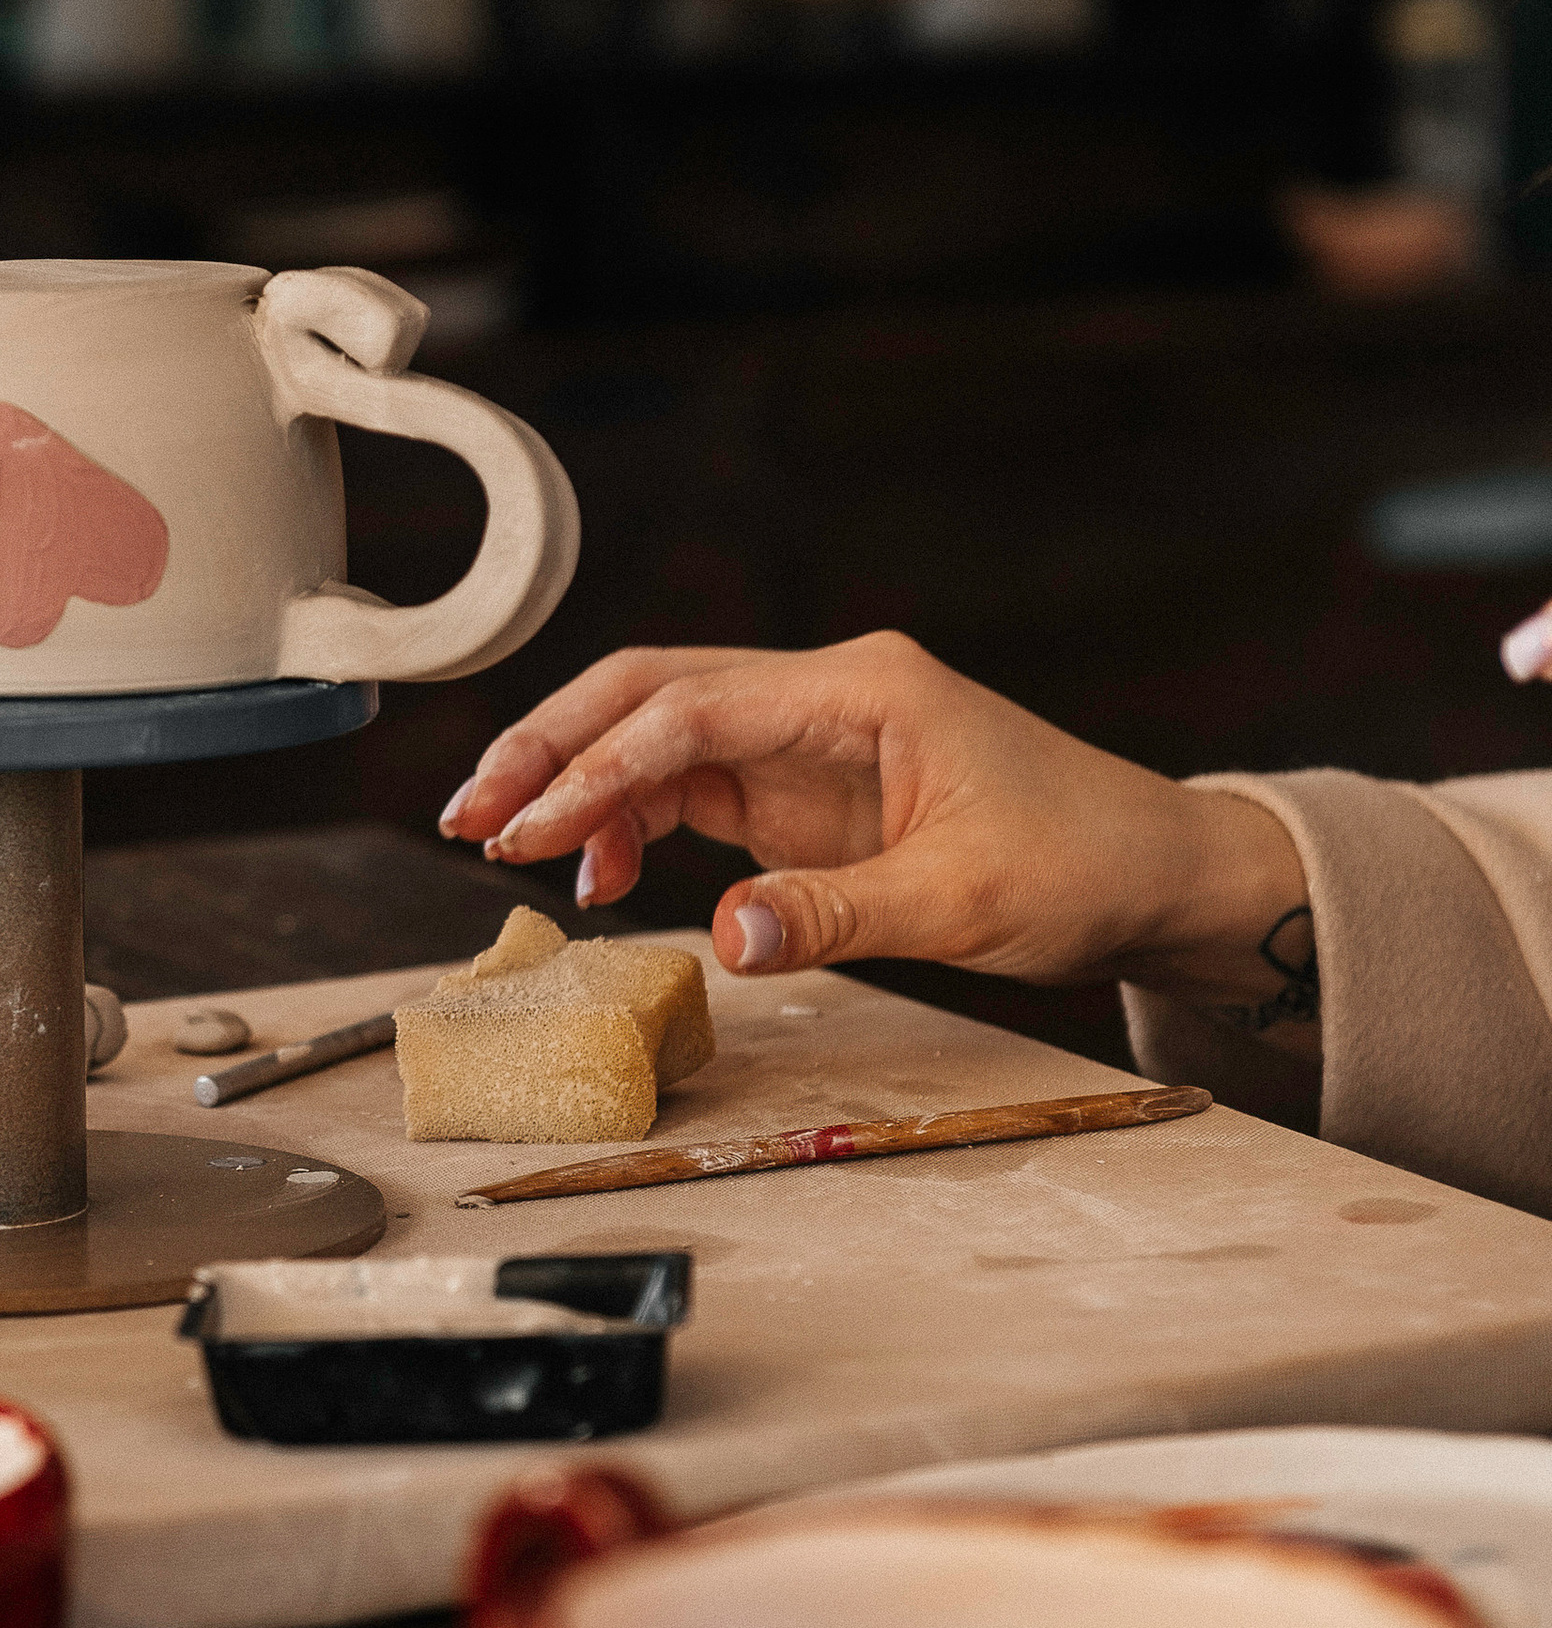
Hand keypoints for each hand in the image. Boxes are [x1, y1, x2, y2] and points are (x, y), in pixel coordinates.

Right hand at [438, 634, 1308, 1004]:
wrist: (1156, 870)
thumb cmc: (1085, 865)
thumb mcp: (966, 902)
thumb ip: (839, 914)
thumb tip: (725, 937)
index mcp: (862, 692)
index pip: (692, 710)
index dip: (596, 768)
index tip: (525, 827)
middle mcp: (824, 696)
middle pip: (652, 690)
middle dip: (553, 745)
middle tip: (470, 811)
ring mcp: (811, 737)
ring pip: (659, 730)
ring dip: (579, 780)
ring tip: (508, 847)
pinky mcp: (807, 785)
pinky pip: (692, 781)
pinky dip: (631, 817)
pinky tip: (596, 872)